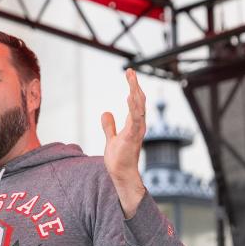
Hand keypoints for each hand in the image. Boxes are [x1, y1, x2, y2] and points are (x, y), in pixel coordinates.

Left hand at [101, 68, 146, 217]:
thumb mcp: (111, 138)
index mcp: (133, 124)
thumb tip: (105, 113)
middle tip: (130, 71)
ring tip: (131, 78)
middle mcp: (138, 125)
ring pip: (139, 107)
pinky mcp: (132, 137)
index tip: (129, 74)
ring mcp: (136, 131)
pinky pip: (135, 120)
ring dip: (135, 92)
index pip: (135, 102)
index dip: (133, 88)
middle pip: (139, 101)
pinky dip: (133, 108)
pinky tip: (130, 96)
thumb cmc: (119, 160)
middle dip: (135, 85)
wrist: (121, 174)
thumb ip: (109, 126)